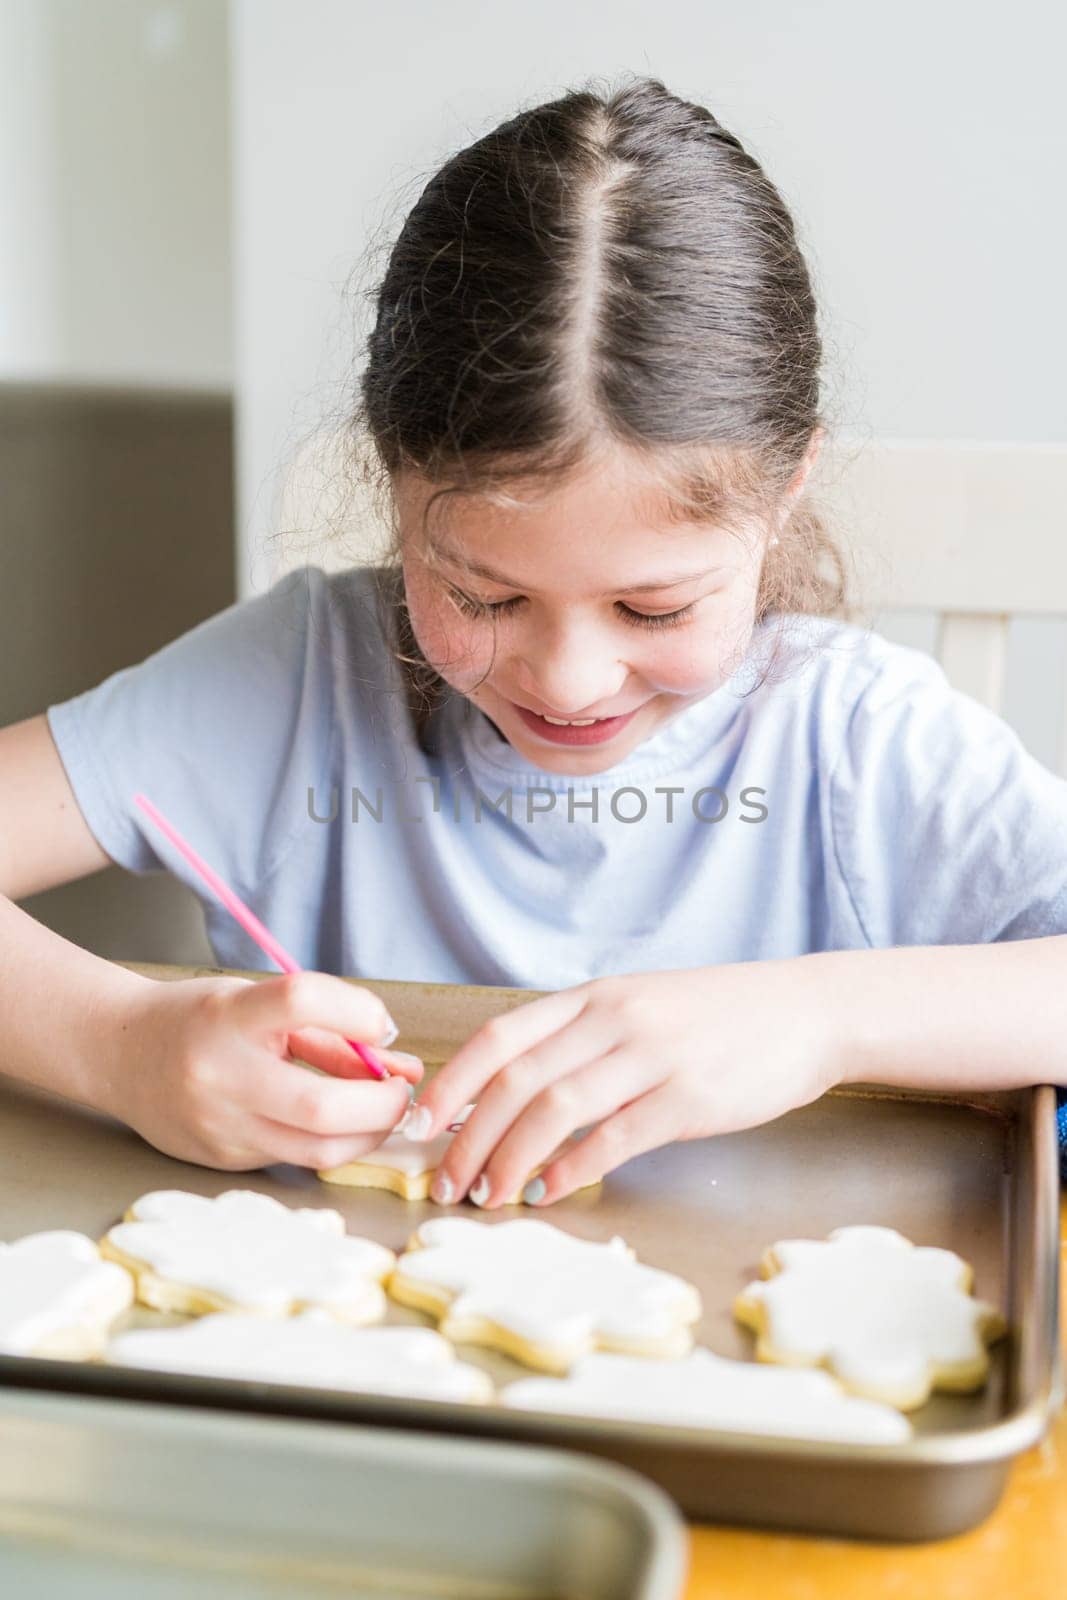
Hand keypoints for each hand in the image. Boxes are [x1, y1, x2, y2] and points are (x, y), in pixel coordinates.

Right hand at [106, 971, 422, 1169]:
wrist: (121, 1054)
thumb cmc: (201, 1021)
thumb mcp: (259, 1005)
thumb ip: (330, 1031)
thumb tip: (402, 1066)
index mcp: (227, 1017)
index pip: (301, 1001)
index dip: (358, 1011)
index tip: (383, 1023)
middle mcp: (219, 1076)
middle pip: (321, 1105)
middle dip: (381, 1104)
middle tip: (402, 1092)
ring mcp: (219, 1127)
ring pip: (317, 1151)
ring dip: (368, 1135)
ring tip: (381, 1112)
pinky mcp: (224, 1160)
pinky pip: (296, 1159)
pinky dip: (331, 1143)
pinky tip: (339, 1124)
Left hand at [404, 961, 839, 1207]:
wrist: (804, 1012)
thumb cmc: (717, 1017)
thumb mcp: (639, 1007)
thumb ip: (581, 1041)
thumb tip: (512, 1095)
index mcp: (593, 997)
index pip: (500, 1037)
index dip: (451, 1083)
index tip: (418, 1125)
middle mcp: (614, 1019)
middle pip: (516, 1080)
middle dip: (468, 1137)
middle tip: (445, 1181)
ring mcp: (651, 1056)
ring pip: (554, 1110)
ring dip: (509, 1160)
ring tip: (487, 1196)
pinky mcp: (688, 1097)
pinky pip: (613, 1138)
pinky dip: (571, 1169)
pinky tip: (549, 1192)